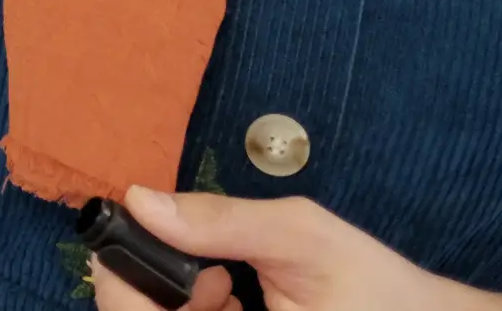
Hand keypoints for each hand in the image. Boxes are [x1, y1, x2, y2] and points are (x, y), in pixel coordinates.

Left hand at [89, 186, 501, 310]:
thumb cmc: (377, 287)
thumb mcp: (302, 239)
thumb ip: (221, 221)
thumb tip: (140, 200)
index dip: (124, 289)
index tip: (156, 251)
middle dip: (151, 294)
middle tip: (204, 270)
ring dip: (174, 304)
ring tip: (226, 282)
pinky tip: (231, 297)